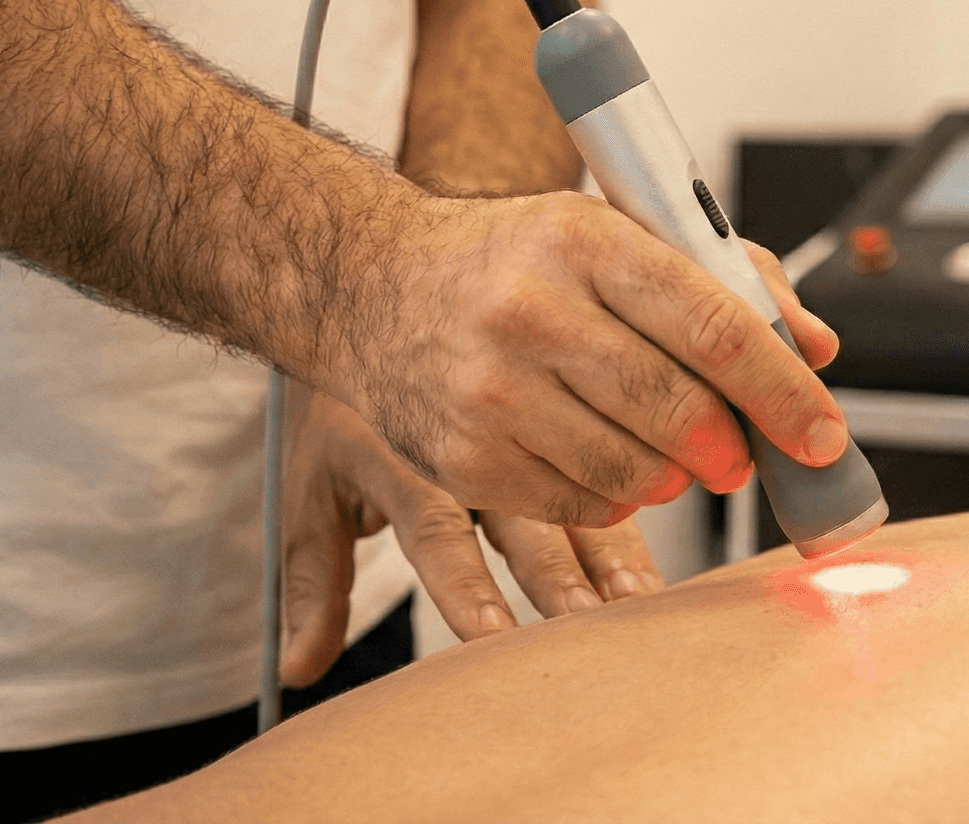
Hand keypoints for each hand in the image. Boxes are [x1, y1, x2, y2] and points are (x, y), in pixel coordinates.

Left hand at [280, 389, 665, 687]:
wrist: (380, 300)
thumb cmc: (347, 418)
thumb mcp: (314, 489)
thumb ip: (313, 578)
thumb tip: (298, 668)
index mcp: (399, 460)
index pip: (434, 530)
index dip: (464, 584)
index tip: (491, 635)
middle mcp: (467, 440)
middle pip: (519, 519)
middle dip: (559, 576)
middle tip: (593, 622)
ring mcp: (521, 421)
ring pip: (572, 484)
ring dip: (611, 548)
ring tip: (640, 599)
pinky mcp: (560, 404)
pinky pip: (606, 451)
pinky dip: (639, 491)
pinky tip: (670, 525)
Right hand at [328, 191, 842, 525]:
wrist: (371, 284)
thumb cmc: (517, 259)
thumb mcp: (617, 234)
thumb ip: (729, 281)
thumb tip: (818, 346)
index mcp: (585, 240)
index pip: (715, 328)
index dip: (785, 392)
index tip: (824, 434)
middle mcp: (531, 311)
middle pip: (680, 410)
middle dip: (736, 447)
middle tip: (746, 454)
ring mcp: (490, 391)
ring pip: (636, 473)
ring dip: (678, 477)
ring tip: (674, 454)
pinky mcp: (463, 458)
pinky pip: (581, 505)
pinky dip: (617, 499)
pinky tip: (604, 460)